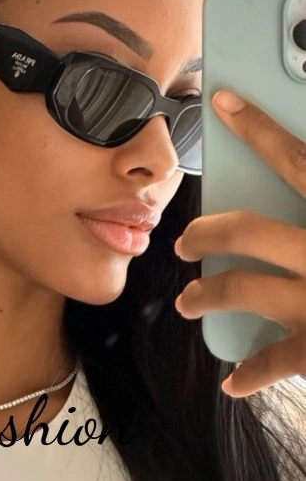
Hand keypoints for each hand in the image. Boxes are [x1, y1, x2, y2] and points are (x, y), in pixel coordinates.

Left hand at [173, 89, 305, 397]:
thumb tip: (299, 177)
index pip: (297, 159)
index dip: (257, 129)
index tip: (223, 102)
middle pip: (245, 229)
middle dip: (205, 232)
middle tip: (185, 242)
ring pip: (240, 290)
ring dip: (205, 296)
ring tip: (189, 302)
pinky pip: (274, 360)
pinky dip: (251, 371)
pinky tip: (233, 379)